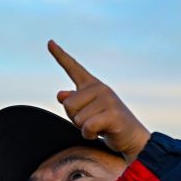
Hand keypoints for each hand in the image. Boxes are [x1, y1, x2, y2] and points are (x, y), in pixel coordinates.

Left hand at [48, 40, 150, 161]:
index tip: (49, 42)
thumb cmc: (107, 125)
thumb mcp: (88, 112)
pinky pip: (87, 126)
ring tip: (100, 127)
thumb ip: (74, 102)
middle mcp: (100, 88)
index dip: (60, 55)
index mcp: (92, 85)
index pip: (73, 68)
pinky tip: (101, 133)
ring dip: (84, 128)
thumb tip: (61, 95)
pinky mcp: (113, 113)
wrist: (131, 138)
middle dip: (75, 119)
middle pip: (69, 105)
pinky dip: (90, 134)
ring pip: (77, 118)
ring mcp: (107, 99)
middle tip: (92, 122)